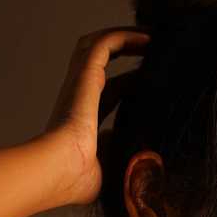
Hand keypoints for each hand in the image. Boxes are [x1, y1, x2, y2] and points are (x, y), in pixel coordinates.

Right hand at [43, 27, 150, 206]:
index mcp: (84, 120)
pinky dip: (126, 36)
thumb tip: (148, 166)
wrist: (59, 170)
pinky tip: (149, 38)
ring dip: (125, 37)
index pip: (111, 93)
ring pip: (99, 45)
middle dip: (125, 51)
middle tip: (154, 50)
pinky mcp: (85, 75)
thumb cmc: (78, 180)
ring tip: (153, 37)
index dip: (132, 84)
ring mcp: (79, 83)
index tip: (157, 83)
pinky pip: (106, 44)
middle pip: (101, 61)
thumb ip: (125, 163)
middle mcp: (79, 97)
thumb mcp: (110, 171)